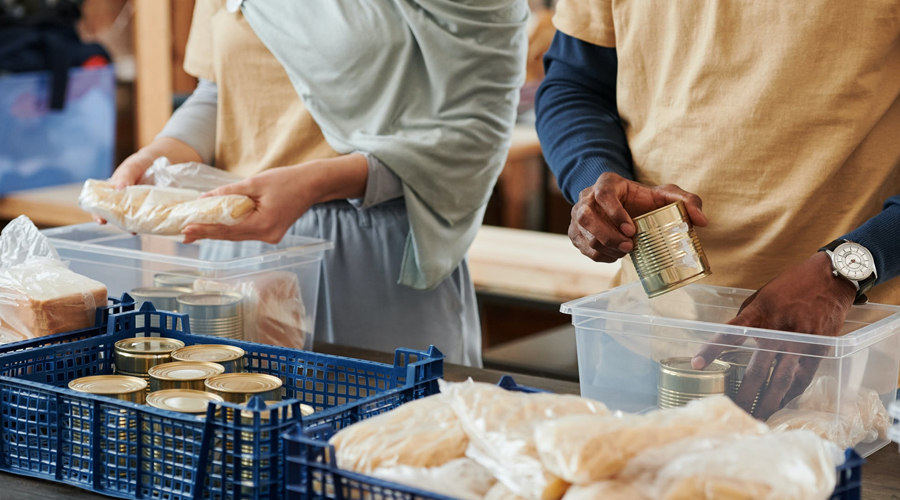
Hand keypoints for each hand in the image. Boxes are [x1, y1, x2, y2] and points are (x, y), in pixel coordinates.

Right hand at [97, 137, 203, 224]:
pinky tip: (154, 224)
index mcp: (114, 192)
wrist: (163, 160)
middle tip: (128, 229)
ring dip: (137, 225)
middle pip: (119, 217)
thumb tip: (119, 190)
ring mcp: (139, 207)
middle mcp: (124, 202)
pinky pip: (150, 217)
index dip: (99, 214)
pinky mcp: (153, 209)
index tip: (101, 221)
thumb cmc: (141, 163)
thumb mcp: (132, 166)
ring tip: (140, 229)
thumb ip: (125, 176)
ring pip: (134, 220)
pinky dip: (151, 222)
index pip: (101, 206)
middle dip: (122, 224)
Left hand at [181, 154, 367, 243]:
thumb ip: (229, 193)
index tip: (186, 229)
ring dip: (217, 231)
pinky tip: (216, 226)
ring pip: (237, 235)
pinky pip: (246, 231)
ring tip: (195, 231)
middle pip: (230, 236)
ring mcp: (270, 236)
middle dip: (207, 233)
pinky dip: (230, 228)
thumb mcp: (255, 182)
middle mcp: (267, 235)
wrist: (312, 184)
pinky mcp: (271, 232)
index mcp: (263, 224)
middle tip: (183, 234)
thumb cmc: (287, 180)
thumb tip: (204, 199)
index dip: (205, 229)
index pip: (227, 229)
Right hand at [569, 172, 707, 262]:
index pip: (603, 194)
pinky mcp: (576, 232)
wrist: (624, 205)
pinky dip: (599, 255)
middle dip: (608, 235)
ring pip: (583, 234)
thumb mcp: (667, 195)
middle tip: (629, 247)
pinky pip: (583, 247)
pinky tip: (615, 255)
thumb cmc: (645, 199)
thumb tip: (702, 221)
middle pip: (587, 217)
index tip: (632, 230)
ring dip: (604, 247)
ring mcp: (578, 215)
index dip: (615, 213)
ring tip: (625, 251)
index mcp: (607, 183)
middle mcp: (587, 197)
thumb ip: (687, 201)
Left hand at [691, 252, 856, 419]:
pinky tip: (779, 405)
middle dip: (744, 394)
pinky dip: (790, 394)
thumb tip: (729, 342)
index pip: (730, 334)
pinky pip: (802, 378)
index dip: (712, 350)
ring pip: (781, 380)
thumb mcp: (761, 296)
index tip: (696, 364)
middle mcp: (780, 330)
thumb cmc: (790, 286)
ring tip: (756, 417)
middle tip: (732, 410)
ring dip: (768, 402)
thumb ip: (747, 319)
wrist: (830, 278)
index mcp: (760, 313)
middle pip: (758, 370)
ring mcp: (801, 343)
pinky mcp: (819, 351)